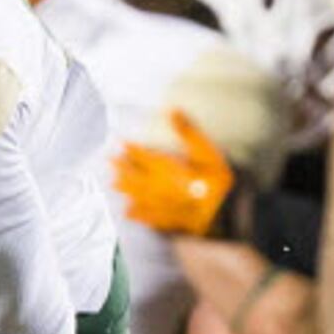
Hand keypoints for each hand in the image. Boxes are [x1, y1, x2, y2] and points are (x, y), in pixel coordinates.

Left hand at [115, 111, 233, 236]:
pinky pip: (146, 217)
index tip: (120, 142)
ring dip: (125, 189)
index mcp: (166, 169)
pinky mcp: (168, 222)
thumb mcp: (207, 153)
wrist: (225, 217)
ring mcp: (162, 207)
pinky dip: (136, 214)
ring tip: (112, 184)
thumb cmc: (217, 184)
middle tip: (108, 162)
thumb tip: (172, 111)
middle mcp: (159, 188)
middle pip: (135, 177)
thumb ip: (188, 133)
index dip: (131, 149)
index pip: (143, 156)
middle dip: (122, 169)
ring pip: (137, 196)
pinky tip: (127, 213)